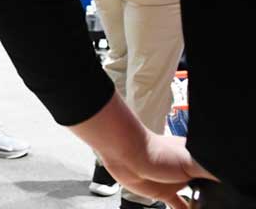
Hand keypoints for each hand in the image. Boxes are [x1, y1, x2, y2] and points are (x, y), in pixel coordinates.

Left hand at [73, 95, 216, 208]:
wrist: (126, 154)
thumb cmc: (157, 151)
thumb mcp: (191, 160)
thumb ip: (211, 171)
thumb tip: (227, 178)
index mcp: (198, 159)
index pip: (217, 175)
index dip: (222, 185)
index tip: (228, 195)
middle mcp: (189, 171)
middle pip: (208, 188)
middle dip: (213, 197)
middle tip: (219, 204)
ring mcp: (176, 182)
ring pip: (195, 199)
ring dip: (202, 206)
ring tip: (211, 208)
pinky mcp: (163, 193)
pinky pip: (178, 206)